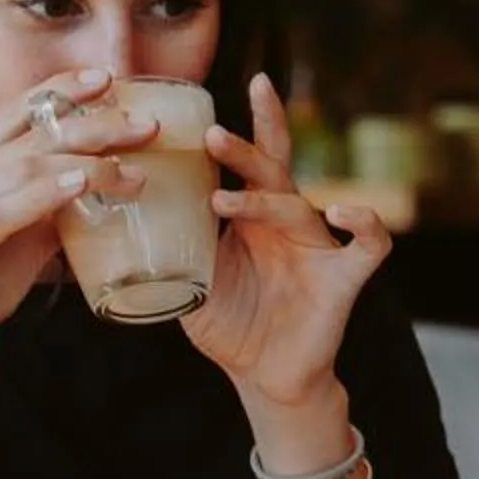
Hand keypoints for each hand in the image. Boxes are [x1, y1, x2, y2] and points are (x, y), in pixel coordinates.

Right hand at [0, 67, 158, 381]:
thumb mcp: (24, 232)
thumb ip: (53, 201)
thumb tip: (106, 179)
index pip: (17, 110)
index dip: (62, 88)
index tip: (109, 77)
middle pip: (32, 134)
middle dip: (94, 123)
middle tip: (146, 126)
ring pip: (24, 167)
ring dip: (86, 161)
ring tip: (134, 167)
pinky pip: (4, 211)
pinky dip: (46, 194)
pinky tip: (82, 186)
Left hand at [184, 74, 391, 407]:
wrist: (267, 377)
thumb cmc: (231, 326)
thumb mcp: (189, 286)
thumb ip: (167, 255)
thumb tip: (109, 230)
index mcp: (250, 218)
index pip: (244, 163)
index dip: (237, 127)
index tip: (205, 101)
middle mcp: (285, 223)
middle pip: (271, 169)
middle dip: (244, 146)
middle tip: (210, 133)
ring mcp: (316, 247)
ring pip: (297, 205)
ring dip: (261, 198)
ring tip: (223, 200)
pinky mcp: (344, 277)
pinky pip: (370, 244)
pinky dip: (364, 223)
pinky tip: (343, 212)